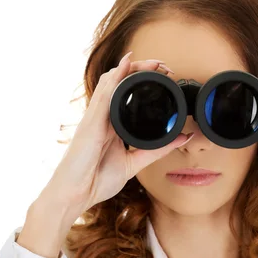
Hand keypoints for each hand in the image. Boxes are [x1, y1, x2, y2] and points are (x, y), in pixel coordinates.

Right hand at [37, 51, 192, 217]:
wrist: (74, 196)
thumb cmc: (95, 180)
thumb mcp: (134, 163)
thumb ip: (158, 150)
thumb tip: (183, 138)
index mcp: (111, 123)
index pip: (126, 92)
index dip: (144, 79)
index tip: (166, 75)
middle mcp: (102, 115)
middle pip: (119, 80)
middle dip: (142, 68)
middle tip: (165, 66)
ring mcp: (94, 117)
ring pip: (111, 81)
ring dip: (132, 67)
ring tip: (153, 62)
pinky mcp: (90, 123)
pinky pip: (103, 95)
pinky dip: (116, 78)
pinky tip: (125, 65)